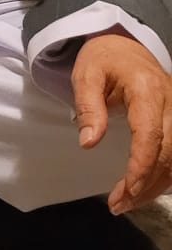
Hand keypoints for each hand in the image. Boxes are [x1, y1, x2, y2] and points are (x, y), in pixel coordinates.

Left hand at [73, 31, 171, 214]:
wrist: (125, 45)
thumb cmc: (103, 60)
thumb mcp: (85, 76)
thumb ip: (89, 108)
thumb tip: (89, 143)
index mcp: (147, 90)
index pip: (151, 135)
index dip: (141, 166)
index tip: (127, 189)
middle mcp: (171, 103)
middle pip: (168, 152)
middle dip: (147, 183)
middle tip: (119, 204)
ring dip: (156, 184)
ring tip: (127, 202)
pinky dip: (164, 175)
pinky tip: (146, 188)